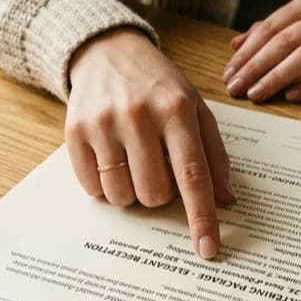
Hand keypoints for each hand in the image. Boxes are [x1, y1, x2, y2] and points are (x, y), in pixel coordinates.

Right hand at [66, 28, 234, 258]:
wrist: (108, 51)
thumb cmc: (159, 86)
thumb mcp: (195, 108)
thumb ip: (213, 154)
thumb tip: (225, 200)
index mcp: (177, 110)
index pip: (193, 175)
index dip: (201, 217)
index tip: (207, 249)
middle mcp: (139, 116)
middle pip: (154, 193)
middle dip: (160, 193)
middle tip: (157, 166)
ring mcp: (103, 124)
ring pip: (122, 195)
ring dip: (131, 191)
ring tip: (133, 161)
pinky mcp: (75, 131)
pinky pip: (92, 188)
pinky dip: (105, 185)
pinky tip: (111, 158)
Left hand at [223, 0, 300, 102]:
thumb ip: (273, 31)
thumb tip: (235, 45)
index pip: (271, 26)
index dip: (247, 51)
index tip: (229, 73)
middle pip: (285, 41)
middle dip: (256, 67)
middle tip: (236, 88)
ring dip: (278, 77)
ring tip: (257, 94)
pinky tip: (292, 96)